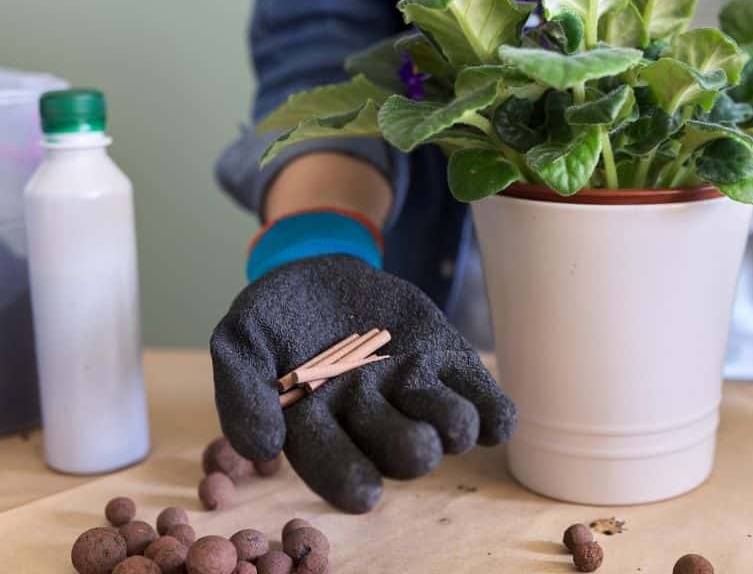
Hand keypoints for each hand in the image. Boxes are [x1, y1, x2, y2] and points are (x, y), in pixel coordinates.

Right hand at [211, 253, 515, 512]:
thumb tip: (261, 448)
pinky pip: (479, 398)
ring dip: (454, 429)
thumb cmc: (277, 315)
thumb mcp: (241, 337)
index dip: (350, 479)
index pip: (334, 464)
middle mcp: (372, 419)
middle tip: (417, 445)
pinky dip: (492, 413)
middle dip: (410, 450)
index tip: (364, 495)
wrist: (323, 269)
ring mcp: (415, 393)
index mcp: (319, 425)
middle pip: (397, 449)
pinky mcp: (448, 365)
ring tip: (457, 424)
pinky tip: (498, 420)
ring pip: (444, 426)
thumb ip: (242, 389)